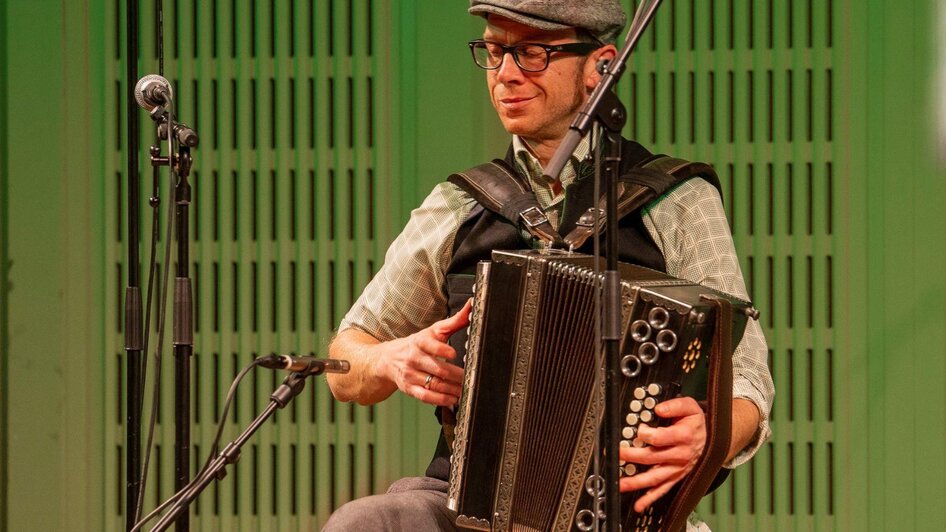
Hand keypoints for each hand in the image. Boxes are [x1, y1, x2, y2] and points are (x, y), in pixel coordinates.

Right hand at [376, 299, 471, 406]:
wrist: (389, 359)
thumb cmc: (418, 344)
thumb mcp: (433, 331)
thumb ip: (454, 321)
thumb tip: (472, 305)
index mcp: (420, 342)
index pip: (429, 345)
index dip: (441, 349)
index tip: (454, 353)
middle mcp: (414, 358)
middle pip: (437, 368)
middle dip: (455, 375)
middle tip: (470, 378)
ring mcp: (411, 375)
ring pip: (434, 384)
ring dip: (452, 389)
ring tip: (466, 390)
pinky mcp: (409, 389)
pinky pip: (426, 396)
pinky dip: (441, 399)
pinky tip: (453, 399)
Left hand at [618, 396, 705, 511]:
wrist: (713, 440)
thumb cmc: (696, 423)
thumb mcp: (690, 407)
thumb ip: (675, 405)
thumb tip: (659, 409)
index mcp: (683, 436)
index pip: (659, 438)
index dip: (645, 434)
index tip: (638, 429)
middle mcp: (680, 455)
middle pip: (652, 457)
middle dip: (631, 456)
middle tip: (617, 454)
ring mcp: (677, 468)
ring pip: (655, 477)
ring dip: (637, 482)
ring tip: (621, 484)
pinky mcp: (676, 477)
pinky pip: (663, 489)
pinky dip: (650, 498)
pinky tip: (639, 504)